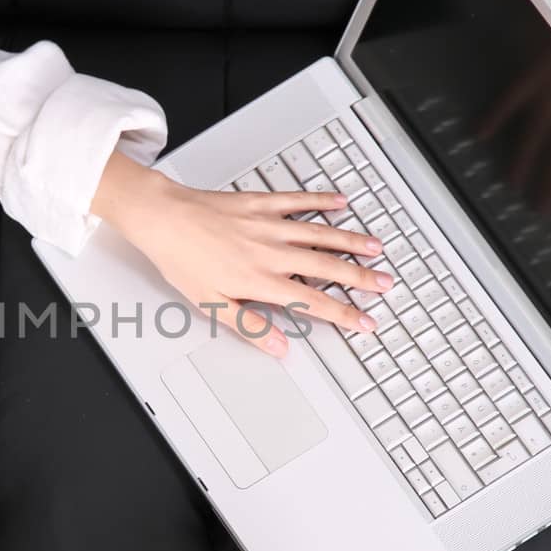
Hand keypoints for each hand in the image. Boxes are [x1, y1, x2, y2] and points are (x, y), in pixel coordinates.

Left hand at [91, 152, 391, 357]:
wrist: (163, 219)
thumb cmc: (182, 261)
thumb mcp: (212, 305)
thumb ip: (251, 327)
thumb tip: (280, 349)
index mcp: (262, 281)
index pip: (314, 303)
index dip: (344, 315)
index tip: (366, 322)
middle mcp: (272, 252)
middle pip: (327, 267)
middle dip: (362, 278)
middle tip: (386, 284)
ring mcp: (269, 225)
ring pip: (320, 234)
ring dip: (352, 241)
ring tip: (376, 248)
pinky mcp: (261, 203)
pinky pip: (298, 201)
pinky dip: (321, 201)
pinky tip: (341, 202)